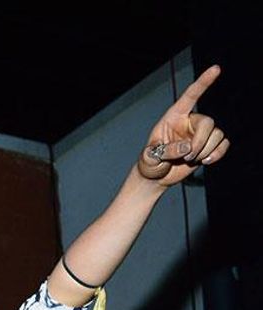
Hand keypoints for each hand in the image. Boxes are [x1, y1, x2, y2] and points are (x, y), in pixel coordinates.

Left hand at [138, 65, 229, 186]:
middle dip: (200, 142)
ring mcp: (200, 133)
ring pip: (217, 134)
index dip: (203, 82)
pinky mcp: (208, 146)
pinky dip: (217, 154)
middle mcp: (189, 121)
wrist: (156, 177)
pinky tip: (205, 161)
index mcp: (174, 117)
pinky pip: (224, 144)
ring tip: (190, 160)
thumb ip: (165, 151)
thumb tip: (187, 147)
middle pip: (208, 122)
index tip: (216, 68)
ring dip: (205, 151)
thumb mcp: (149, 158)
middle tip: (187, 157)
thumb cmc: (150, 163)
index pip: (190, 96)